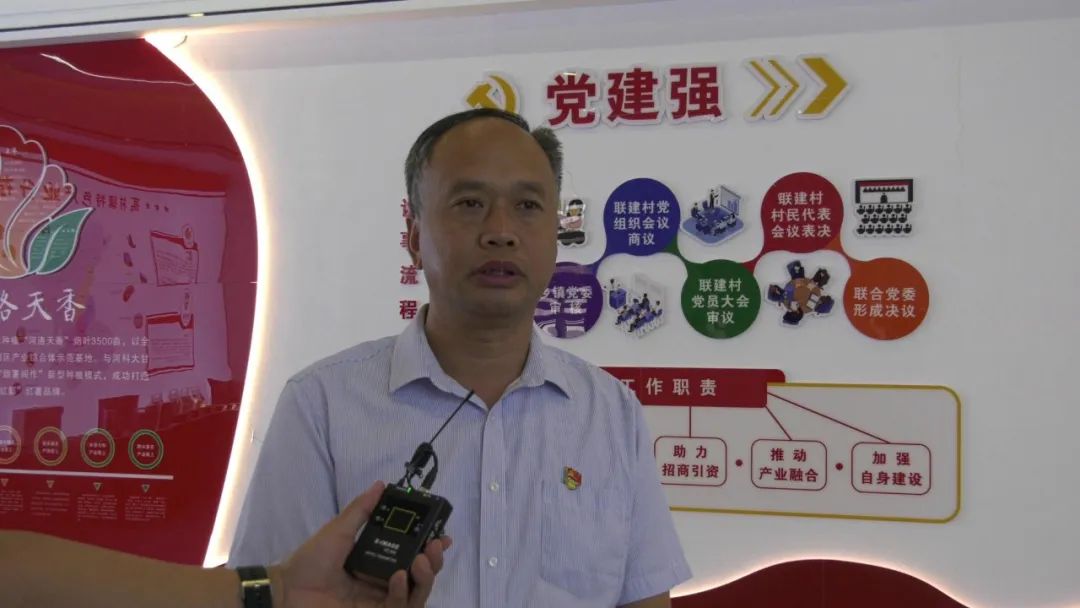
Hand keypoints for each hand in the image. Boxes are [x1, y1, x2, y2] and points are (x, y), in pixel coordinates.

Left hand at [276, 481, 451, 607]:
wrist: (288, 590)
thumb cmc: (311, 560)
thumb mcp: (338, 529)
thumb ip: (362, 509)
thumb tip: (382, 485)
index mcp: (378, 561)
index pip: (412, 555)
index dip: (430, 548)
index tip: (442, 536)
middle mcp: (383, 581)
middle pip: (420, 576)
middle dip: (434, 561)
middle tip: (435, 546)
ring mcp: (380, 601)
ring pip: (417, 594)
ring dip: (425, 577)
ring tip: (420, 560)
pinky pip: (400, 607)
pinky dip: (403, 593)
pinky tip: (397, 577)